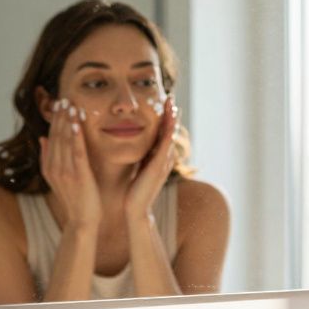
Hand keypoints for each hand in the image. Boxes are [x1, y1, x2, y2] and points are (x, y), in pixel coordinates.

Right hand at [40, 99, 100, 229]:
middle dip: (59, 116)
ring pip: (65, 140)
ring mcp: (65, 171)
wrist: (82, 221)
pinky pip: (76, 151)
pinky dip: (76, 136)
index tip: (58, 103)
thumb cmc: (76, 199)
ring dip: (67, 121)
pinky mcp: (78, 175)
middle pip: (56, 136)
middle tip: (63, 97)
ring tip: (70, 104)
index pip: (51, 137)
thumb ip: (49, 158)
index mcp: (49, 166)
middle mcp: (54, 167)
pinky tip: (77, 123)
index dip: (54, 120)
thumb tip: (42, 138)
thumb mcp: (58, 178)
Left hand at [125, 94, 178, 221]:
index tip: (163, 105)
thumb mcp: (140, 170)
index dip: (164, 120)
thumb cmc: (136, 192)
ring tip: (172, 104)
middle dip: (171, 115)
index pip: (163, 134)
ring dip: (172, 119)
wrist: (136, 210)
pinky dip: (169, 131)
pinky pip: (166, 144)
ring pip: (170, 135)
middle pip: (170, 132)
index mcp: (158, 158)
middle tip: (170, 98)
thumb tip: (141, 149)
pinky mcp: (159, 166)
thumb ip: (143, 158)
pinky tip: (169, 120)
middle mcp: (164, 158)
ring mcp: (164, 162)